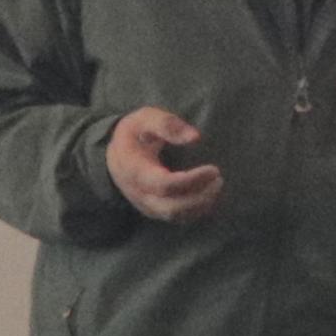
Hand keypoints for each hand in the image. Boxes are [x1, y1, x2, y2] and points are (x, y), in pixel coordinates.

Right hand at [107, 107, 224, 222]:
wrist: (116, 153)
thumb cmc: (135, 133)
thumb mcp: (145, 118)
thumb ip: (168, 124)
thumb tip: (195, 137)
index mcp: (134, 170)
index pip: (164, 184)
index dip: (192, 180)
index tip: (213, 169)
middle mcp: (138, 192)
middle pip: (171, 207)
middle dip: (200, 197)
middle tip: (219, 178)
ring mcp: (145, 204)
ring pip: (175, 215)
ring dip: (201, 205)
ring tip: (217, 184)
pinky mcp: (153, 209)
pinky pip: (176, 217)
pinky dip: (196, 210)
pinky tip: (209, 195)